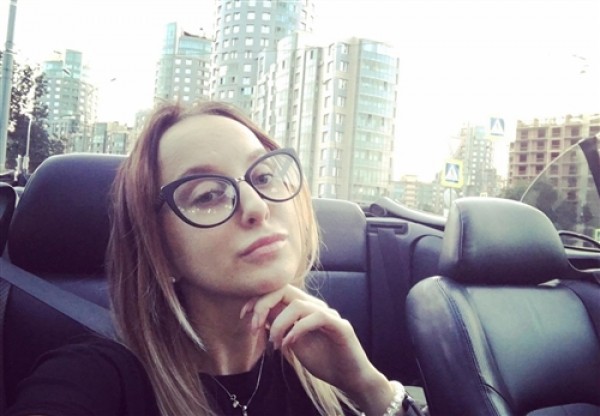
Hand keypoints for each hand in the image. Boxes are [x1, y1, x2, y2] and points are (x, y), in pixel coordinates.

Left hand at [241, 285, 394, 413]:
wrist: (350, 378)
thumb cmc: (323, 361)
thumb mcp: (293, 343)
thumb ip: (280, 327)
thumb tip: (260, 315)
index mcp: (304, 309)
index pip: (278, 292)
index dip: (258, 300)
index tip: (244, 316)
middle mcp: (316, 306)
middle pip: (285, 290)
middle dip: (263, 305)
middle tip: (253, 327)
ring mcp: (329, 314)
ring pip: (297, 304)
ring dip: (279, 324)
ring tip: (274, 344)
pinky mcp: (340, 326)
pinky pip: (315, 318)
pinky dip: (297, 330)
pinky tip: (288, 344)